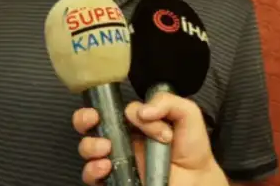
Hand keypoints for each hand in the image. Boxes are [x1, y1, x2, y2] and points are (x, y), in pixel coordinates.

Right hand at [73, 92, 228, 185]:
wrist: (197, 178)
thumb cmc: (191, 147)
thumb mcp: (186, 113)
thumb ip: (166, 102)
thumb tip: (141, 111)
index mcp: (133, 122)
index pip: (113, 108)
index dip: (122, 110)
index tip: (140, 117)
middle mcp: (121, 140)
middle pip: (88, 125)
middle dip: (83, 118)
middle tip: (93, 120)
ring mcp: (116, 160)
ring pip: (86, 150)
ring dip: (90, 145)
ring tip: (107, 148)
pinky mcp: (115, 180)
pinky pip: (91, 176)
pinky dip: (92, 170)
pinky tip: (105, 166)